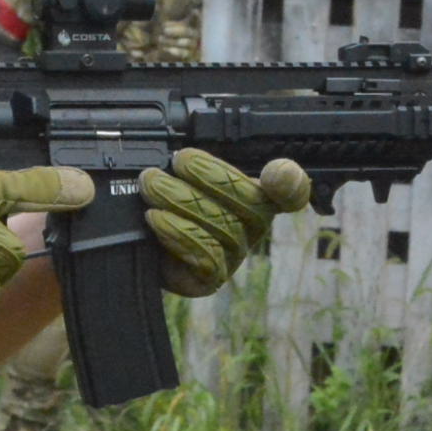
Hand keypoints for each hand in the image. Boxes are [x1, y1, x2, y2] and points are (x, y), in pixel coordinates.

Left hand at [140, 152, 311, 296]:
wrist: (140, 240)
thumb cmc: (166, 201)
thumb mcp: (177, 173)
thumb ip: (197, 160)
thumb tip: (190, 152)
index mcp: (254, 194)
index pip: (290, 191)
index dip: (292, 184)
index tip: (278, 174)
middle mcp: (251, 227)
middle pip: (251, 202)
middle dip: (210, 176)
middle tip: (178, 160)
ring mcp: (234, 255)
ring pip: (223, 226)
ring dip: (183, 200)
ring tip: (153, 184)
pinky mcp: (212, 278)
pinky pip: (206, 256)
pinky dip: (179, 232)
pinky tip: (156, 217)